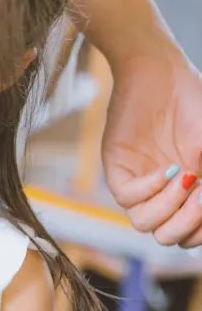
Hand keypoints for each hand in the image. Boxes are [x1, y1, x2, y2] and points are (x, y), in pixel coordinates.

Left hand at [103, 50, 201, 247]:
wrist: (163, 73)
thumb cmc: (195, 105)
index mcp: (188, 193)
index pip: (190, 237)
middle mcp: (163, 193)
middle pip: (168, 237)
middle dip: (189, 222)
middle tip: (201, 192)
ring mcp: (140, 182)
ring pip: (143, 224)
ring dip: (170, 207)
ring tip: (185, 177)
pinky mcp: (117, 167)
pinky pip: (126, 197)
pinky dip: (149, 189)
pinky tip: (166, 168)